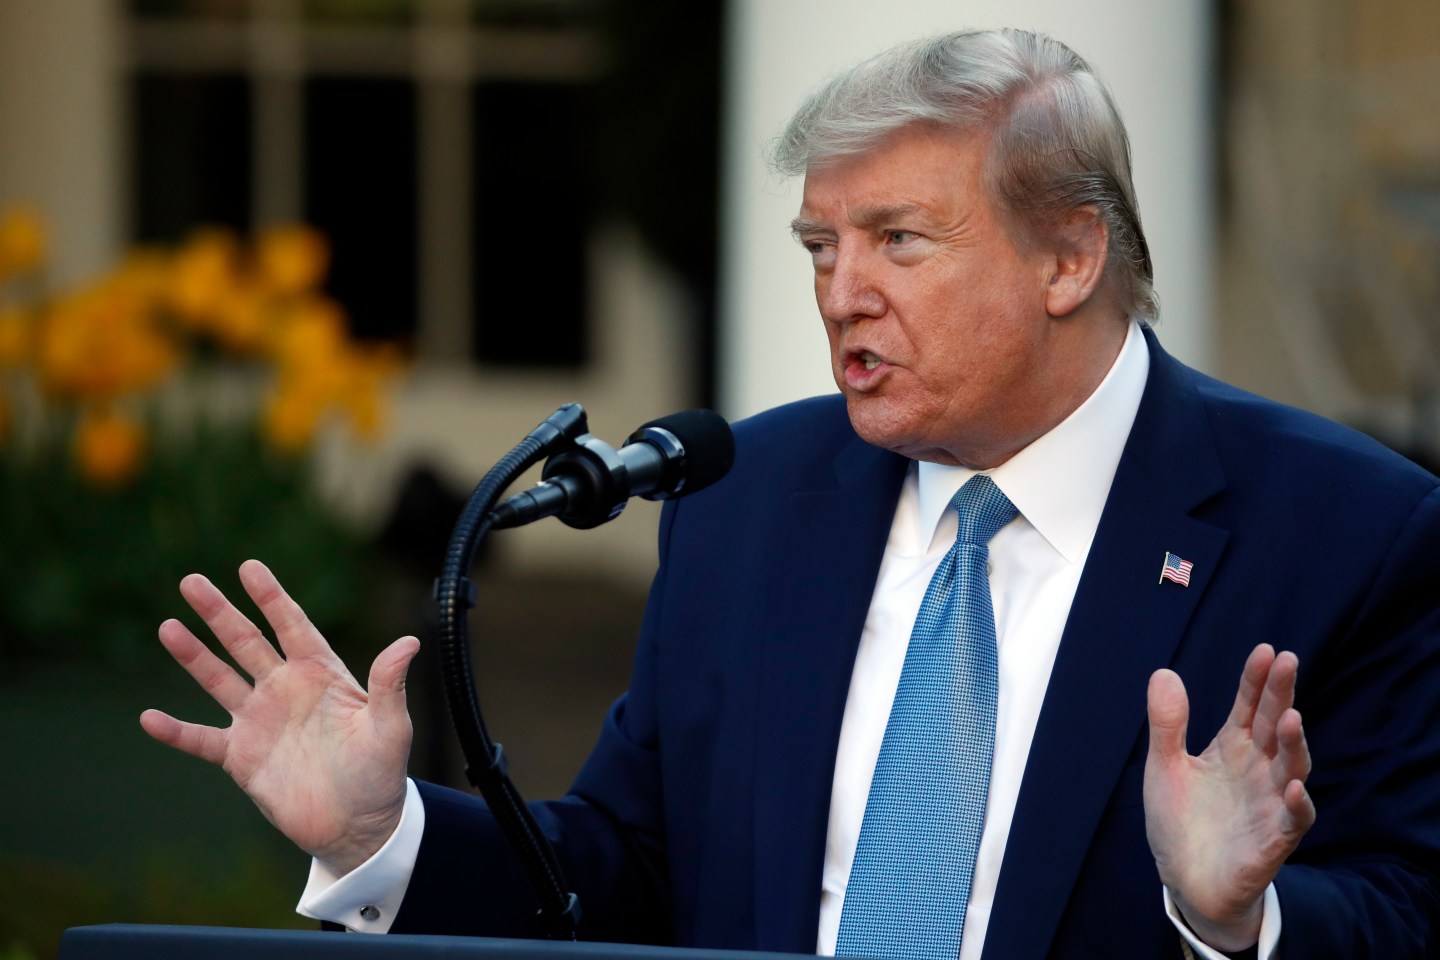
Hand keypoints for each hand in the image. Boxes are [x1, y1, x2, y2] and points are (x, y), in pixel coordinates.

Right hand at [140, 559, 420, 875]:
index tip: (249, 568)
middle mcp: (285, 689)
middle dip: (220, 612)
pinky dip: (175, 731)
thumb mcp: (391, 727)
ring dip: (193, 655)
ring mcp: (259, 720)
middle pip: (246, 642)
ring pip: (219, 679)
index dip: (271, 597)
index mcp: (321, 674)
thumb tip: (409, 641)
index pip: (292, 626)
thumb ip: (389, 685)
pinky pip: (201, 740)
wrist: (357, 826)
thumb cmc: (381, 773)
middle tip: (192, 581)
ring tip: (167, 627)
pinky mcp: (241, 756)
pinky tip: (149, 718)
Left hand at [1143, 643, 1315, 951]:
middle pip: (1273, 725)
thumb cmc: (1180, 821)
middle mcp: (1257, 769)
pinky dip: (1296, 803)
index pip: (1249, 706)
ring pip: (1291, 766)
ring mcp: (1269, 802)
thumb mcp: (1164, 767)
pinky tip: (1292, 786)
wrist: (1185, 880)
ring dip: (1292, 743)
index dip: (1256, 680)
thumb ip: (1167, 724)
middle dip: (1281, 694)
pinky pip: (1293, 819)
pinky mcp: (1274, 839)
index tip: (1264, 650)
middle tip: (1287, 661)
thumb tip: (1164, 671)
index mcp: (1231, 748)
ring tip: (1290, 716)